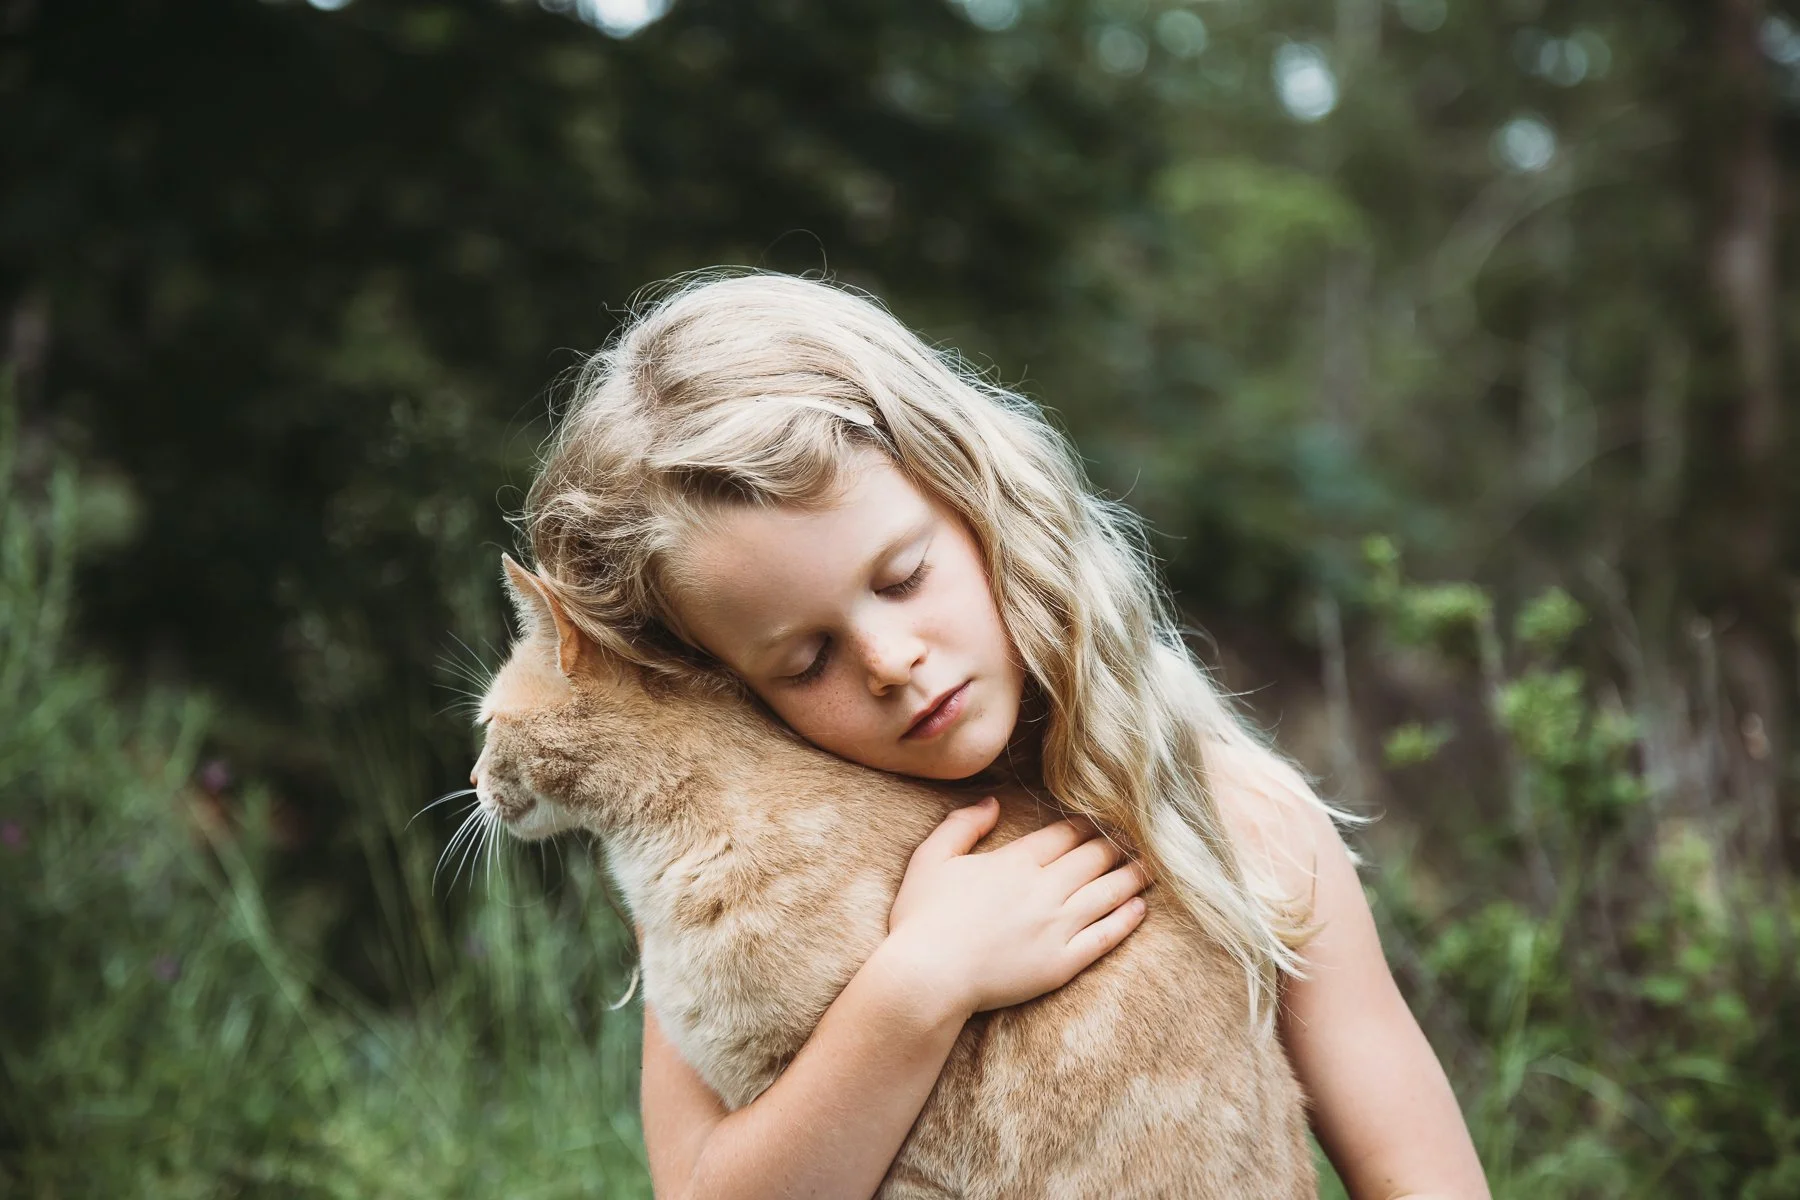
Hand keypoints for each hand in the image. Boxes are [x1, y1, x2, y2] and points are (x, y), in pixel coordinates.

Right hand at [881, 797, 1149, 1019]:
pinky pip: (1104, 936)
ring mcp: (1056, 927)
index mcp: (1015, 861)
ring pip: (1107, 893)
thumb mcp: (930, 859)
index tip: (1105, 819)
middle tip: (1139, 837)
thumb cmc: (922, 918)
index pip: (1064, 834)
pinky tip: (1140, 908)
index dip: (1088, 824)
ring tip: (1150, 867)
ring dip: (1131, 876)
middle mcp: (1044, 889)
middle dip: (1117, 845)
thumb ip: (962, 825)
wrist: (926, 977)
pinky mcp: (1061, 963)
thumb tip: (991, 802)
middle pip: (1093, 858)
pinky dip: (1126, 919)